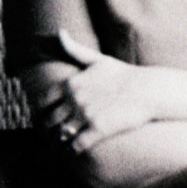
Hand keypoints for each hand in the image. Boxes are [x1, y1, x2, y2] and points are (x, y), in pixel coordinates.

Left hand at [37, 30, 153, 152]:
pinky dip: (69, 153)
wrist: (148, 90)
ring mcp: (86, 115)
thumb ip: (74, 49)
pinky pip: (76, 145)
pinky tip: (70, 155)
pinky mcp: (99, 129)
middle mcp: (74, 99)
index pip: (42, 101)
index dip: (39, 113)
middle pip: (49, 120)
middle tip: (48, 138)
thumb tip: (60, 32)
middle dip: (46, 131)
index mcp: (70, 84)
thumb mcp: (96, 59)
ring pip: (60, 134)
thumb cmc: (124, 74)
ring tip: (57, 149)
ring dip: (56, 143)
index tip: (41, 119)